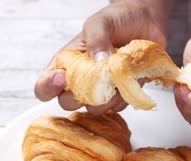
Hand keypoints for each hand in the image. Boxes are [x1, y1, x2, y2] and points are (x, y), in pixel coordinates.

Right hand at [34, 1, 170, 115]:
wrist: (146, 20)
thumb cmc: (118, 19)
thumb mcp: (101, 21)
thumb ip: (96, 37)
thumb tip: (98, 60)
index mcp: (67, 63)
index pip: (44, 86)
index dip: (48, 87)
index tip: (62, 77)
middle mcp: (80, 80)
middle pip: (67, 103)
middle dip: (81, 95)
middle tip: (98, 77)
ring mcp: (100, 90)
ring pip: (95, 109)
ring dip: (107, 97)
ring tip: (119, 73)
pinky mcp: (120, 95)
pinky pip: (118, 107)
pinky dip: (125, 95)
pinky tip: (131, 76)